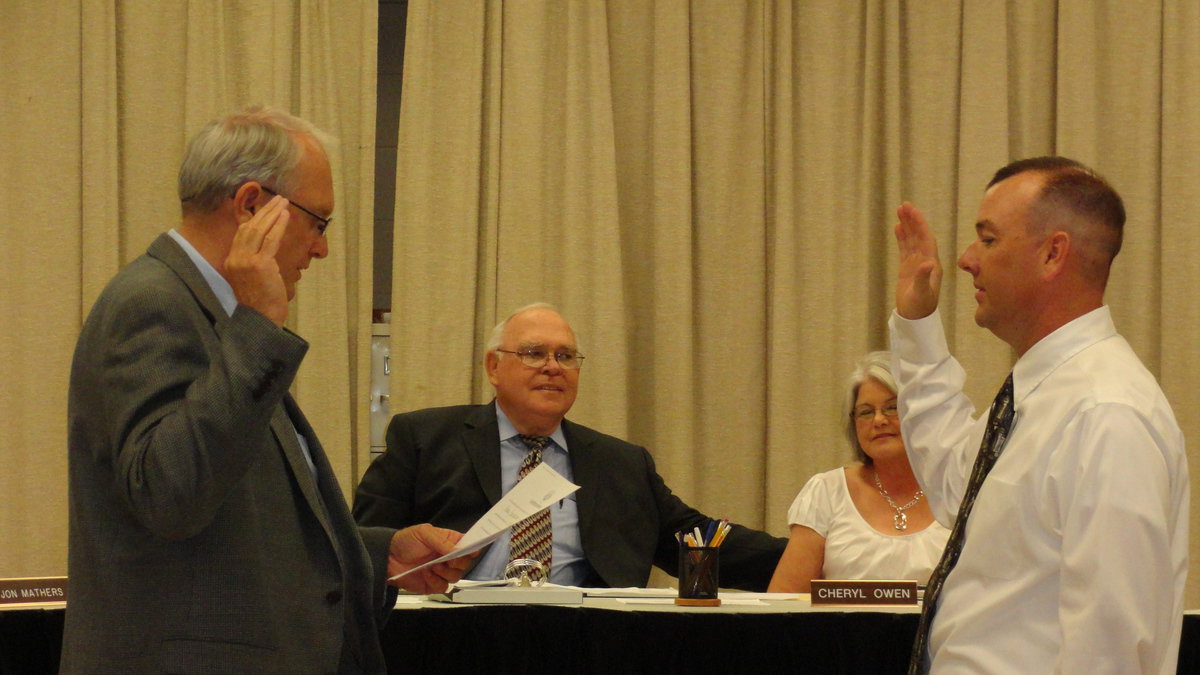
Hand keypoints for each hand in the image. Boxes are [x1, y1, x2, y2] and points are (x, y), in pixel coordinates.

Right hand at [224, 194, 290, 325]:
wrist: (260, 320)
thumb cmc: (261, 302)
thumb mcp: (252, 278)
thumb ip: (255, 262)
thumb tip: (267, 248)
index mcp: (231, 261)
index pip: (241, 233)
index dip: (253, 218)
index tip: (265, 208)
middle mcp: (235, 259)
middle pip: (248, 227)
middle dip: (264, 211)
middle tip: (277, 199)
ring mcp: (246, 261)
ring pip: (259, 230)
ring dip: (272, 213)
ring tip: (283, 202)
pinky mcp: (260, 265)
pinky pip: (270, 240)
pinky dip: (279, 226)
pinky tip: (285, 216)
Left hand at [387, 524, 474, 592]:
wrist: (388, 558)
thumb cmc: (405, 541)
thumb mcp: (423, 533)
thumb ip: (442, 541)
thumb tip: (457, 549)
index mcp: (449, 542)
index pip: (469, 545)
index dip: (472, 548)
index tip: (468, 551)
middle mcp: (448, 557)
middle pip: (465, 564)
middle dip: (456, 562)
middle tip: (445, 558)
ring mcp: (442, 571)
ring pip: (456, 577)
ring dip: (444, 572)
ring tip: (431, 566)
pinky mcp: (434, 584)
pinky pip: (443, 587)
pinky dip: (435, 581)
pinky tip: (426, 574)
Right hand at [893, 202, 942, 318]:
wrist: (915, 317)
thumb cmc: (920, 306)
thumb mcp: (922, 292)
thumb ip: (924, 277)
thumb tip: (928, 262)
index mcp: (932, 263)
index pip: (926, 238)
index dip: (920, 224)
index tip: (912, 211)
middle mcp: (926, 260)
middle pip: (919, 235)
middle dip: (913, 220)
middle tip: (904, 205)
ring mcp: (916, 263)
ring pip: (912, 240)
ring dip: (907, 225)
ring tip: (900, 211)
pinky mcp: (907, 268)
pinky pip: (905, 248)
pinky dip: (902, 237)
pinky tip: (898, 227)